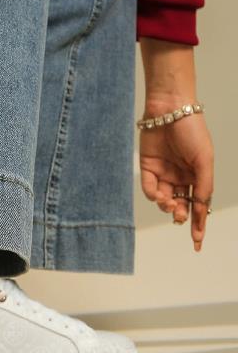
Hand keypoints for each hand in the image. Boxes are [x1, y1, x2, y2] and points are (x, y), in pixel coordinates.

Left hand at [138, 39, 213, 251]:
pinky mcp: (147, 167)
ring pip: (164, 199)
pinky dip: (153, 195)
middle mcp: (181, 177)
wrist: (170, 109)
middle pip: (181, 205)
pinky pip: (149, 188)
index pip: (199, 205)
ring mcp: (164, 173)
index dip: (199, 225)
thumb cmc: (192, 131)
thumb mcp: (204, 160)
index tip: (197, 243)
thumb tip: (201, 208)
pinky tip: (158, 194)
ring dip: (166, 205)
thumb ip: (204, 185)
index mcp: (198, 176)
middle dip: (180, 215)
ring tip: (169, 202)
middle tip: (178, 216)